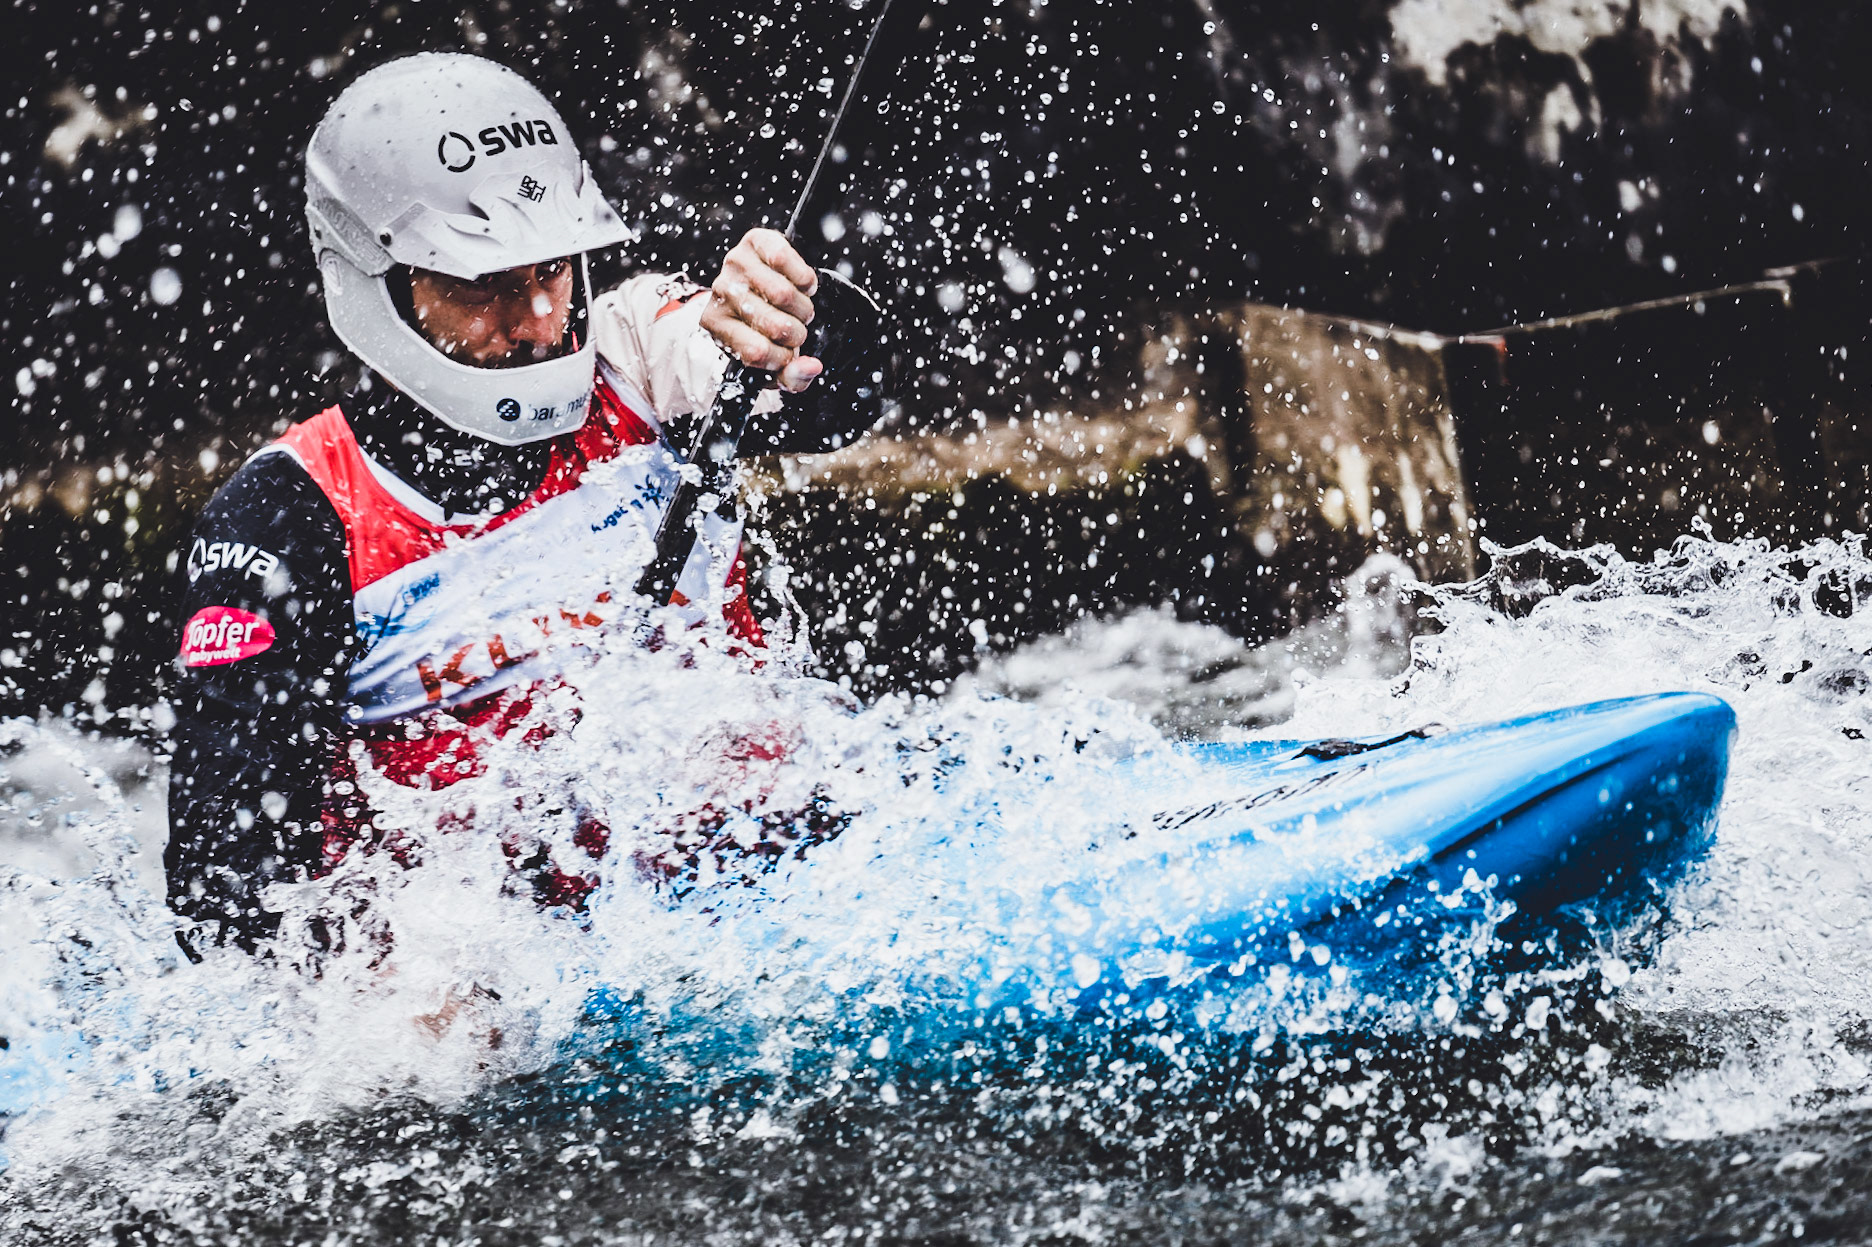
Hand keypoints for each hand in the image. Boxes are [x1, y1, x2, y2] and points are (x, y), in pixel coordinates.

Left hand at [700, 228, 823, 392]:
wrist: (760, 287)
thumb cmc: (764, 329)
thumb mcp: (773, 363)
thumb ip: (792, 377)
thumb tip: (812, 367)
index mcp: (716, 327)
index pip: (756, 353)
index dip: (782, 359)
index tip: (785, 355)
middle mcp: (720, 293)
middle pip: (776, 325)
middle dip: (797, 334)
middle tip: (795, 329)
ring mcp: (734, 264)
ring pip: (785, 295)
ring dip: (803, 307)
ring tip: (796, 309)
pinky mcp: (754, 240)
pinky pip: (786, 260)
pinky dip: (804, 280)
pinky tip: (798, 286)